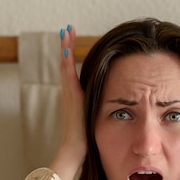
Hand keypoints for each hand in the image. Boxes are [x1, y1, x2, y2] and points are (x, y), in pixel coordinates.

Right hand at [58, 25, 86, 166]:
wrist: (76, 149)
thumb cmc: (86, 141)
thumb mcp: (94, 121)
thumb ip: (99, 113)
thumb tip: (113, 112)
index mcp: (75, 98)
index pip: (73, 73)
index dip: (72, 57)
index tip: (72, 43)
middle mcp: (69, 93)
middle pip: (67, 64)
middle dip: (67, 46)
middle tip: (67, 29)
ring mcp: (68, 93)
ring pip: (65, 64)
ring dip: (66, 47)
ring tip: (66, 31)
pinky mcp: (70, 95)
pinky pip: (67, 73)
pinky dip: (66, 59)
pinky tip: (66, 47)